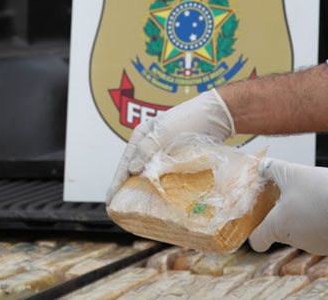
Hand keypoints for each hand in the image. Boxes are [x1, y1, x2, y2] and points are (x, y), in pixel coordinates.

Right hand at [105, 89, 234, 204]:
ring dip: (144, 192)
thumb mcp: (164, 132)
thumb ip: (147, 149)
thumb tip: (132, 170)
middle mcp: (149, 146)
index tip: (110, 201)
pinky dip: (160, 189)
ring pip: (149, 177)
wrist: (216, 116)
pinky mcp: (178, 161)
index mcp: (141, 136)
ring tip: (137, 211)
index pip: (124, 163)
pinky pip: (164, 178)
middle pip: (134, 172)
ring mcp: (163, 154)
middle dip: (127, 190)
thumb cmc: (188, 120)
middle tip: (120, 211)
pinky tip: (159, 201)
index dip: (116, 183)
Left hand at [249, 158, 327, 255]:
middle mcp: (293, 241)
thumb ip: (272, 169)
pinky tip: (327, 208)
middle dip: (284, 215)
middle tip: (291, 196)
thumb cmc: (321, 190)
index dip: (255, 231)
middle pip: (280, 231)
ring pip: (301, 232)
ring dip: (303, 218)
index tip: (259, 219)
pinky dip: (320, 224)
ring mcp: (313, 246)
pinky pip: (320, 235)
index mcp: (278, 226)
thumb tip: (261, 165)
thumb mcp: (292, 173)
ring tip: (313, 199)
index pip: (257, 240)